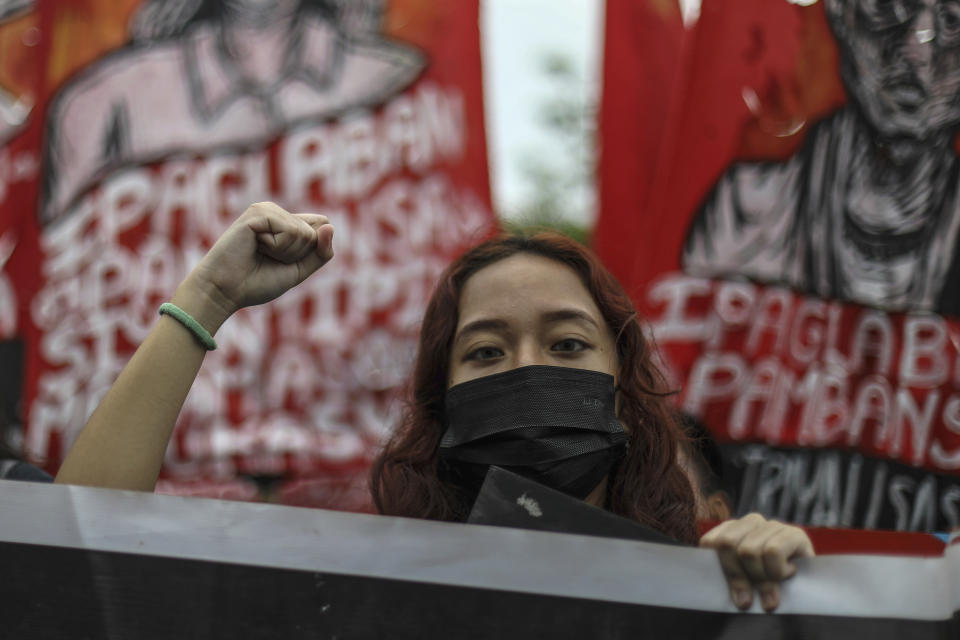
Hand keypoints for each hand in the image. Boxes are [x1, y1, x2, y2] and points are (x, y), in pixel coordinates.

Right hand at [175, 202, 334, 330]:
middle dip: (297, 254)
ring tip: (260, 253)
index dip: (313, 250)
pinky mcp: (258, 212)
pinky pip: (289, 230)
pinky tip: (255, 246)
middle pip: (316, 231)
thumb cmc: (257, 282)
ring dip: (286, 252)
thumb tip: (330, 225)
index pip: (323, 227)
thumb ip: (321, 252)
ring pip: (304, 231)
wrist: (224, 290)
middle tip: (269, 259)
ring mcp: (267, 209)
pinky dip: (277, 247)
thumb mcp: (298, 270)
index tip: (285, 262)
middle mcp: (278, 212)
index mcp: (287, 223)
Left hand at [699, 513, 813, 611]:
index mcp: (731, 529)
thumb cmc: (770, 583)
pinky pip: (773, 551)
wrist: (811, 584)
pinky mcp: (794, 533)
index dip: (720, 568)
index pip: (711, 541)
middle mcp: (751, 522)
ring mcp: (772, 525)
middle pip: (727, 544)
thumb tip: (741, 599)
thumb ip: (734, 579)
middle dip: (738, 576)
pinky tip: (788, 573)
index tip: (732, 592)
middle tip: (749, 599)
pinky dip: (778, 571)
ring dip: (760, 578)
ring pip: (749, 550)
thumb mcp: (745, 581)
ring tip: (771, 589)